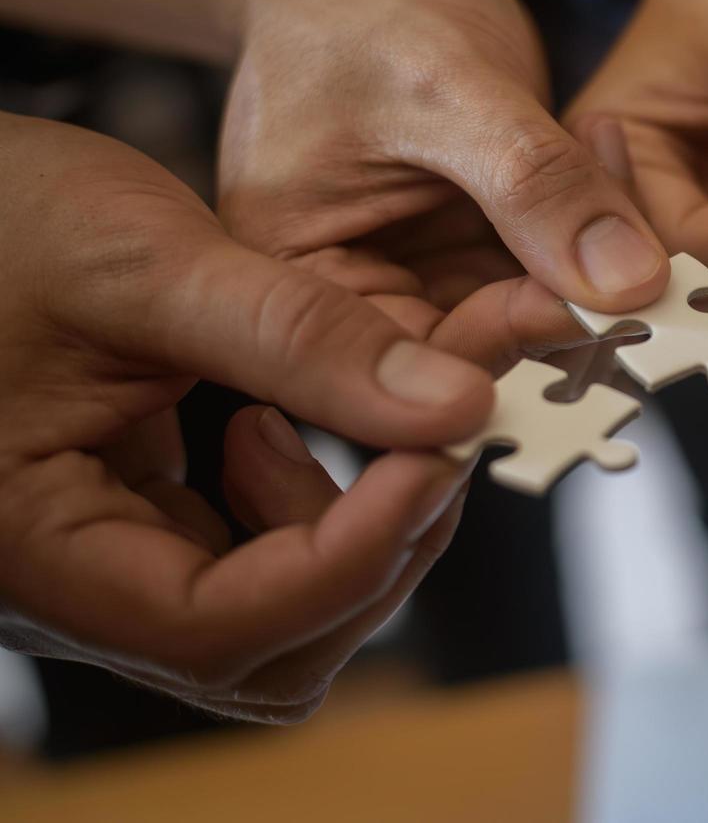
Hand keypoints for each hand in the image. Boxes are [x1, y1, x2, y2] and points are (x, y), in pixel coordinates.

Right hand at [0, 115, 503, 720]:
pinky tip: (278, 422)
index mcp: (28, 544)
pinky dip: (308, 512)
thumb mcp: (142, 262)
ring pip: (271, 623)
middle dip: (374, 548)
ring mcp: (97, 565)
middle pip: (267, 651)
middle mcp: (61, 586)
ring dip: (349, 534)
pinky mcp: (128, 524)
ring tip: (337, 417)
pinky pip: (244, 567)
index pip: (214, 626)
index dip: (348, 555)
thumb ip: (300, 339)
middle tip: (430, 432)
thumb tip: (459, 406)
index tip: (436, 453)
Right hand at [218, 0, 668, 361]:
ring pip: (537, 313)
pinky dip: (597, 219)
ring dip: (598, 254)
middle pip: (485, 355)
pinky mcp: (483, 250)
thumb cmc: (357, 1)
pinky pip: (558, 265)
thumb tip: (628, 287)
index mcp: (303, 284)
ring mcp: (430, 277)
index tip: (596, 298)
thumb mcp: (449, 86)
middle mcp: (363, 302)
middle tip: (647, 247)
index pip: (412, 362)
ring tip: (609, 150)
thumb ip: (535, 188)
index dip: (508, 340)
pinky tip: (605, 145)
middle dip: (573, 304)